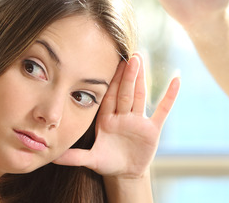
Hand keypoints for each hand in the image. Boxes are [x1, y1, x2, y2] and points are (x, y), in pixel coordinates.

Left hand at [52, 54, 179, 178]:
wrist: (125, 173)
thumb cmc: (107, 163)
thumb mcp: (91, 160)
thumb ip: (74, 157)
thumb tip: (52, 156)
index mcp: (107, 119)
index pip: (109, 97)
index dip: (110, 81)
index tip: (111, 63)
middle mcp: (123, 116)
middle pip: (125, 92)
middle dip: (127, 75)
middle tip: (129, 55)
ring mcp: (138, 120)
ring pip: (139, 95)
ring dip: (141, 78)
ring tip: (141, 59)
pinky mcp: (153, 128)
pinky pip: (163, 109)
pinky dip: (170, 95)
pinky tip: (177, 80)